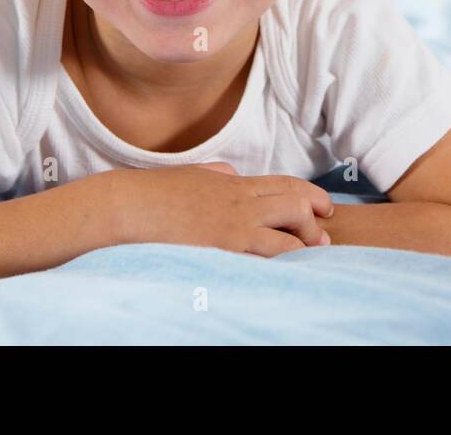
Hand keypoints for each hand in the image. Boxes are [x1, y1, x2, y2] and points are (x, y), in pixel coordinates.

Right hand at [112, 163, 333, 256]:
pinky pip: (262, 260)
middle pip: (294, 207)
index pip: (285, 185)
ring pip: (285, 238)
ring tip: (310, 259)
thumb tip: (232, 174)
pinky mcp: (221, 252)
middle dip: (315, 224)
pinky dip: (279, 267)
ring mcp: (231, 229)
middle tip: (323, 239)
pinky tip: (285, 275)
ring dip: (302, 249)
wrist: (125, 207)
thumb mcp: (191, 175)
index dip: (311, 196)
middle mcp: (239, 203)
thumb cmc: (152, 194)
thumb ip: (216, 174)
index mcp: (233, 184)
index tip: (325, 208)